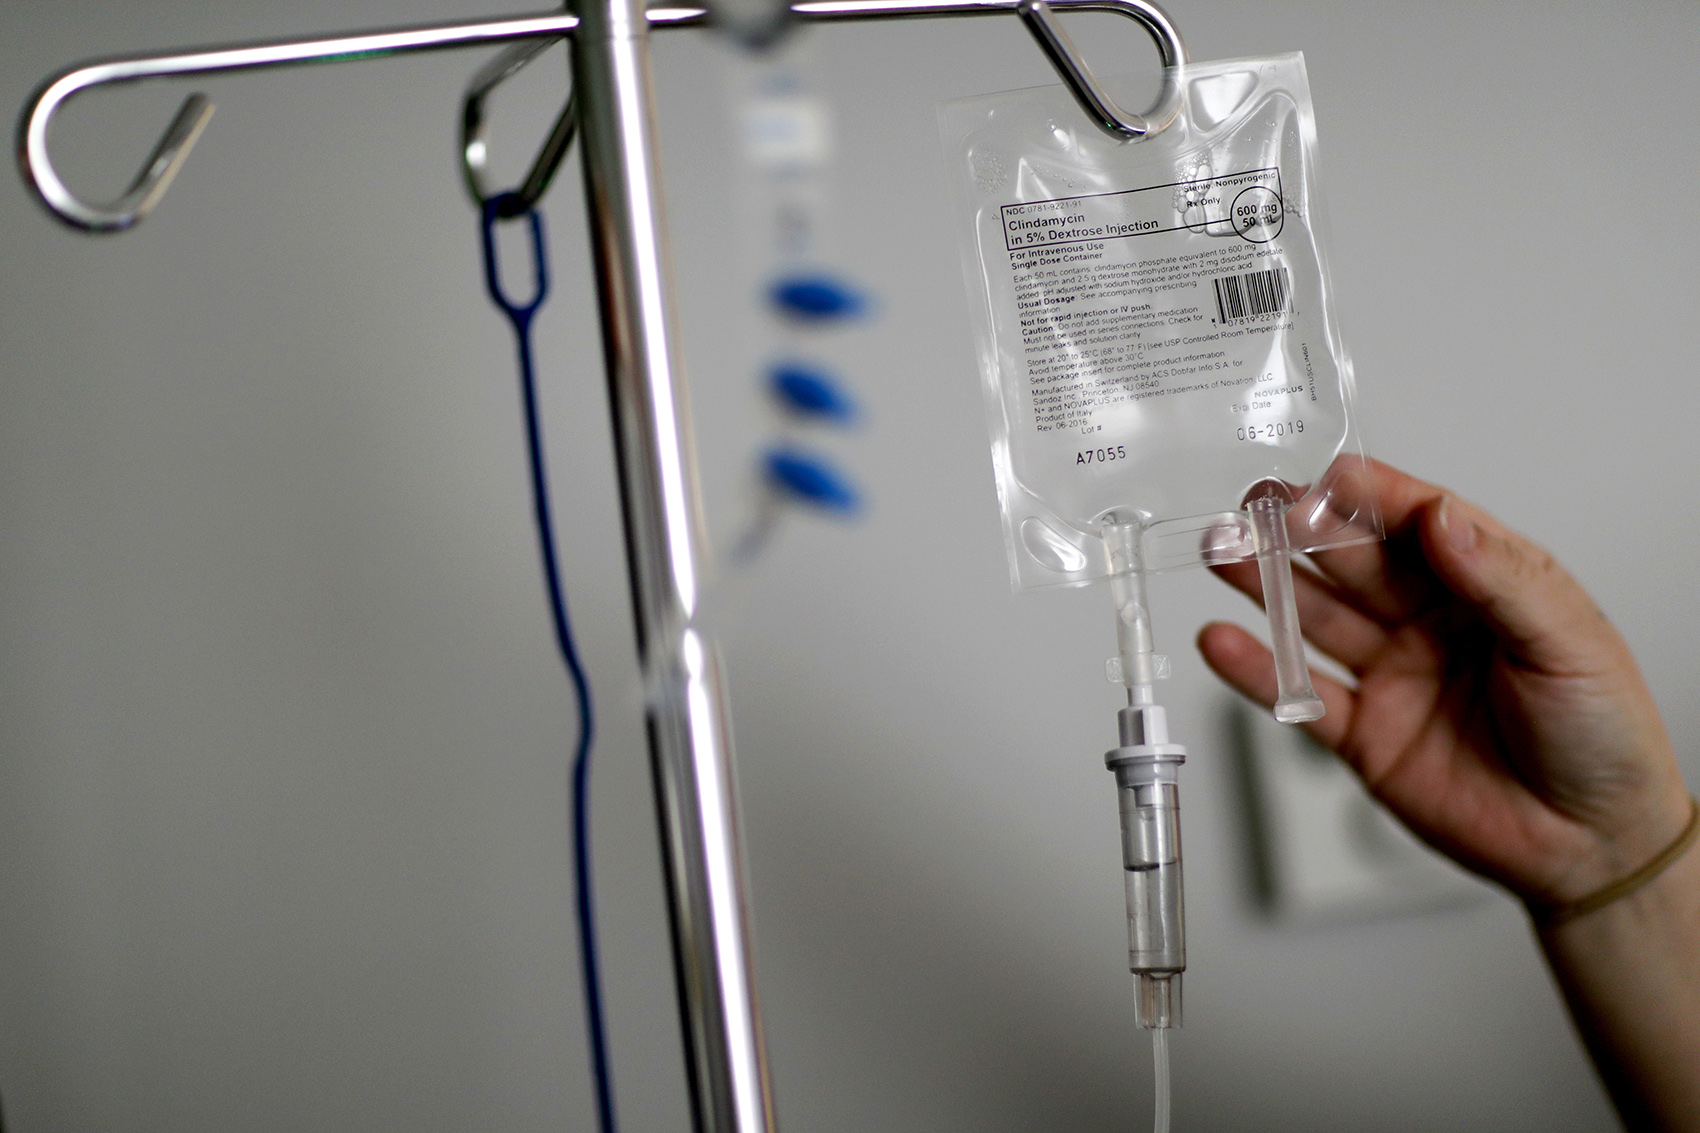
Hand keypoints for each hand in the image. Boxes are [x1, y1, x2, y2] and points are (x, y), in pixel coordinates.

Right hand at [1197, 459, 1688, 906]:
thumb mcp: (1569, 643)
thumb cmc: (1605, 737)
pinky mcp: (1365, 734)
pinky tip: (1224, 642)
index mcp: (1485, 582)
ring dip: (1264, 583)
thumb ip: (1501, 579)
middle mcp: (1429, 619)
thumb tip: (1441, 517)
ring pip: (1314, 616)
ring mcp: (1393, 673)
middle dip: (1298, 529)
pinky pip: (1300, 695)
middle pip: (1350, 560)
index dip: (1370, 497)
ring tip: (1222, 552)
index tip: (1329, 480)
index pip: (1416, 521)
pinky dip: (1257, 669)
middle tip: (1254, 507)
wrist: (1593, 848)